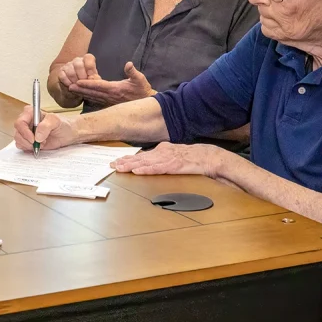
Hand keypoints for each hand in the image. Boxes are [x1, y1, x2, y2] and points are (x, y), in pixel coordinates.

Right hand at [13, 105, 78, 151]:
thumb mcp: (56, 121)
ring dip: (29, 145)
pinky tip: (39, 146)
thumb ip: (45, 126)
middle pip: (18, 133)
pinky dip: (29, 148)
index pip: (20, 122)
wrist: (68, 134)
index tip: (33, 139)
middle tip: (39, 143)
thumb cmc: (63, 125)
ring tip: (42, 143)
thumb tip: (37, 136)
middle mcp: (26, 122)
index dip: (24, 132)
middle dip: (28, 141)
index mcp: (30, 113)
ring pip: (18, 140)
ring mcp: (26, 132)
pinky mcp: (27, 140)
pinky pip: (21, 146)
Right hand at [56, 53, 100, 92]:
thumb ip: (95, 79)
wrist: (76, 90)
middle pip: (78, 65)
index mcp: (87, 60)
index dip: (90, 68)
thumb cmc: (87, 84)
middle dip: (82, 77)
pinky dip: (68, 83)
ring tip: (78, 87)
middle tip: (84, 84)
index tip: (91, 77)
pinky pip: (63, 76)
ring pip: (70, 72)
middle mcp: (77, 60)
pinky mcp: (61, 72)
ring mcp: (68, 65)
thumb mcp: (93, 81)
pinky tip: (71, 87)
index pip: (88, 57)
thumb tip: (95, 79)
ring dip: (75, 81)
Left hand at [70, 61, 153, 106]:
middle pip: (92, 92)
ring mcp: (109, 100)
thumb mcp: (140, 79)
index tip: (78, 81)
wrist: (146, 102)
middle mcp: (110, 96)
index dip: (88, 84)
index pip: (99, 85)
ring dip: (82, 93)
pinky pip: (95, 100)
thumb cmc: (142, 90)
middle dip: (80, 89)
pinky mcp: (109, 102)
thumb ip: (133, 72)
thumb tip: (128, 64)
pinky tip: (80, 95)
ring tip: (71, 90)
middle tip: (69, 86)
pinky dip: (87, 97)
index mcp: (115, 89)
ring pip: (92, 96)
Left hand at [109, 142, 226, 176]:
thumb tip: (149, 162)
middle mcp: (162, 153)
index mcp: (162, 150)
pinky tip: (137, 171)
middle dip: (125, 161)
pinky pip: (158, 168)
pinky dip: (147, 169)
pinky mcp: (174, 166)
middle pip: (140, 158)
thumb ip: (162, 159)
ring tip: (119, 168)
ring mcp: (168, 159)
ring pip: (146, 163)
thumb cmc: (193, 158)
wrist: (210, 157)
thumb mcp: (174, 156)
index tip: (116, 161)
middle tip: (111, 165)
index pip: (142, 155)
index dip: (128, 158)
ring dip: (131, 166)